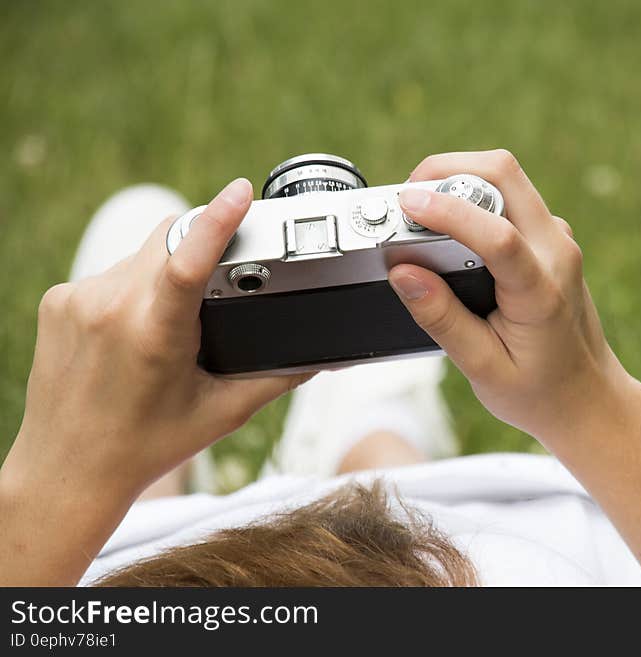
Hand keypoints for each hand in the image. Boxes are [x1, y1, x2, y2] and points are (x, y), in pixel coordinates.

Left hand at [4, 178, 312, 501]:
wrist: (69, 471)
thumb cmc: (147, 446)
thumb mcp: (224, 412)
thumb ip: (280, 377)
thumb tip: (324, 354)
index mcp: (154, 335)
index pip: (190, 261)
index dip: (219, 220)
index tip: (240, 191)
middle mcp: (109, 308)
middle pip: (170, 239)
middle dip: (200, 247)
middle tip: (219, 284)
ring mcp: (77, 300)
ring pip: (141, 253)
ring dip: (167, 270)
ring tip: (174, 321)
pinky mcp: (57, 300)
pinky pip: (112, 271)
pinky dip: (135, 287)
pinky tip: (136, 328)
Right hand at [389, 150, 635, 448]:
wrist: (588, 398)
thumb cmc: (539, 391)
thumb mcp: (482, 367)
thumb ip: (442, 319)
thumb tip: (403, 273)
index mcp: (541, 292)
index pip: (497, 235)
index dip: (448, 211)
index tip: (406, 203)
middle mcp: (556, 252)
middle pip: (504, 174)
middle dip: (446, 169)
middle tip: (406, 196)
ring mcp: (557, 239)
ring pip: (507, 177)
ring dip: (459, 178)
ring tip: (419, 211)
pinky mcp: (550, 237)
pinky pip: (510, 196)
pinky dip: (473, 195)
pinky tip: (448, 226)